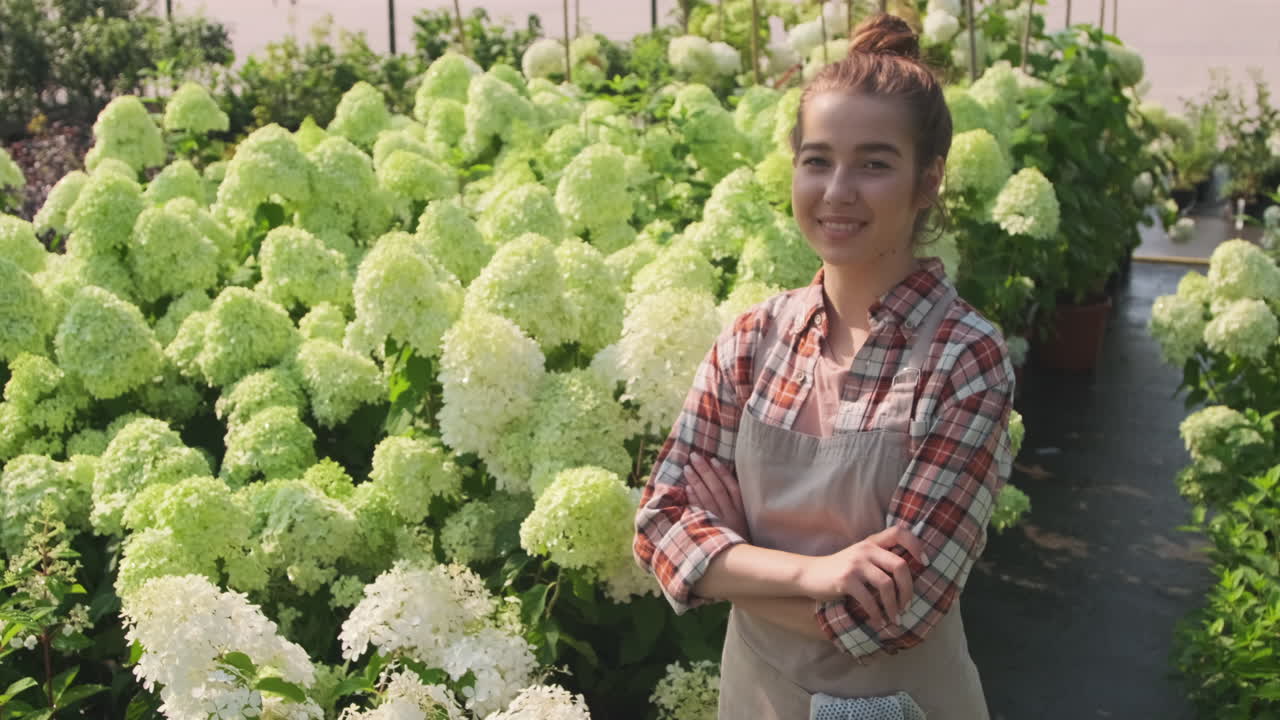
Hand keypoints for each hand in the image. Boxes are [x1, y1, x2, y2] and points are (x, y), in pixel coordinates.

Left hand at [683, 454, 749, 540]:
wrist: (741, 564)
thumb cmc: (741, 540)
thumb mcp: (744, 523)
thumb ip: (735, 506)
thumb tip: (722, 484)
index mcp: (742, 512)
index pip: (732, 488)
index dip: (723, 473)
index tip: (713, 460)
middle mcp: (731, 516)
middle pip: (717, 489)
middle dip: (705, 471)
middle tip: (694, 456)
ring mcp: (720, 523)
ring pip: (707, 498)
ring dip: (696, 481)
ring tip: (688, 468)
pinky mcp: (710, 531)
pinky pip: (700, 512)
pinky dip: (694, 499)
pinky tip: (687, 488)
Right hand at [798, 524, 929, 627]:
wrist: (810, 574)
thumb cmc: (839, 570)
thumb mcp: (860, 558)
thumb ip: (879, 559)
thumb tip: (908, 577)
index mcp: (871, 543)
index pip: (899, 532)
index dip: (916, 545)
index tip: (924, 563)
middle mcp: (865, 550)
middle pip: (900, 565)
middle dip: (908, 590)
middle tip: (907, 606)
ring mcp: (856, 564)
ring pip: (887, 585)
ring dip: (894, 606)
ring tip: (894, 618)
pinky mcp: (846, 579)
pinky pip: (869, 599)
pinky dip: (877, 614)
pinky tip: (878, 621)